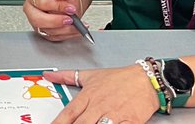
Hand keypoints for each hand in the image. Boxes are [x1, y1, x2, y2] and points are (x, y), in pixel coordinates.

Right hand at [22, 0, 85, 41]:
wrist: (67, 2)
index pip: (40, 1)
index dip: (56, 6)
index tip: (70, 8)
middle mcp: (32, 10)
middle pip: (38, 19)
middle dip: (56, 21)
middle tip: (70, 19)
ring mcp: (37, 23)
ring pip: (48, 31)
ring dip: (65, 29)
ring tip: (77, 24)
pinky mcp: (44, 33)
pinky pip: (55, 37)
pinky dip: (68, 34)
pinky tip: (76, 29)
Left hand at [44, 65, 159, 123]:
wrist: (146, 80)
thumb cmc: (119, 78)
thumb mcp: (90, 75)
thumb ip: (67, 76)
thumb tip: (48, 75)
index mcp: (88, 95)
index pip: (69, 113)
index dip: (58, 123)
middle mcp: (99, 106)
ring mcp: (114, 115)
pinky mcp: (129, 122)